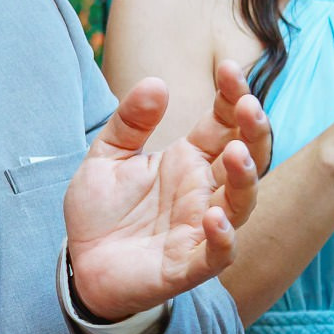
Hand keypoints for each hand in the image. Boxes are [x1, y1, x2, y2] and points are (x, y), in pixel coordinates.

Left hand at [65, 63, 262, 319]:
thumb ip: (129, 122)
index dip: (231, 95)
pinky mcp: (189, 265)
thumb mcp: (106, 158)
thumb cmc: (102, 211)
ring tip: (235, 152)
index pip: (222, 122)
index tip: (228, 68)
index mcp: (188, 160)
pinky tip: (214, 217)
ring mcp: (200, 228)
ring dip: (245, 178)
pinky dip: (223, 237)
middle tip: (247, 105)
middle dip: (253, 130)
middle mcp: (203, 191)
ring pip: (241, 203)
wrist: (81, 264)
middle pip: (246, 157)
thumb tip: (155, 83)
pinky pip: (218, 253)